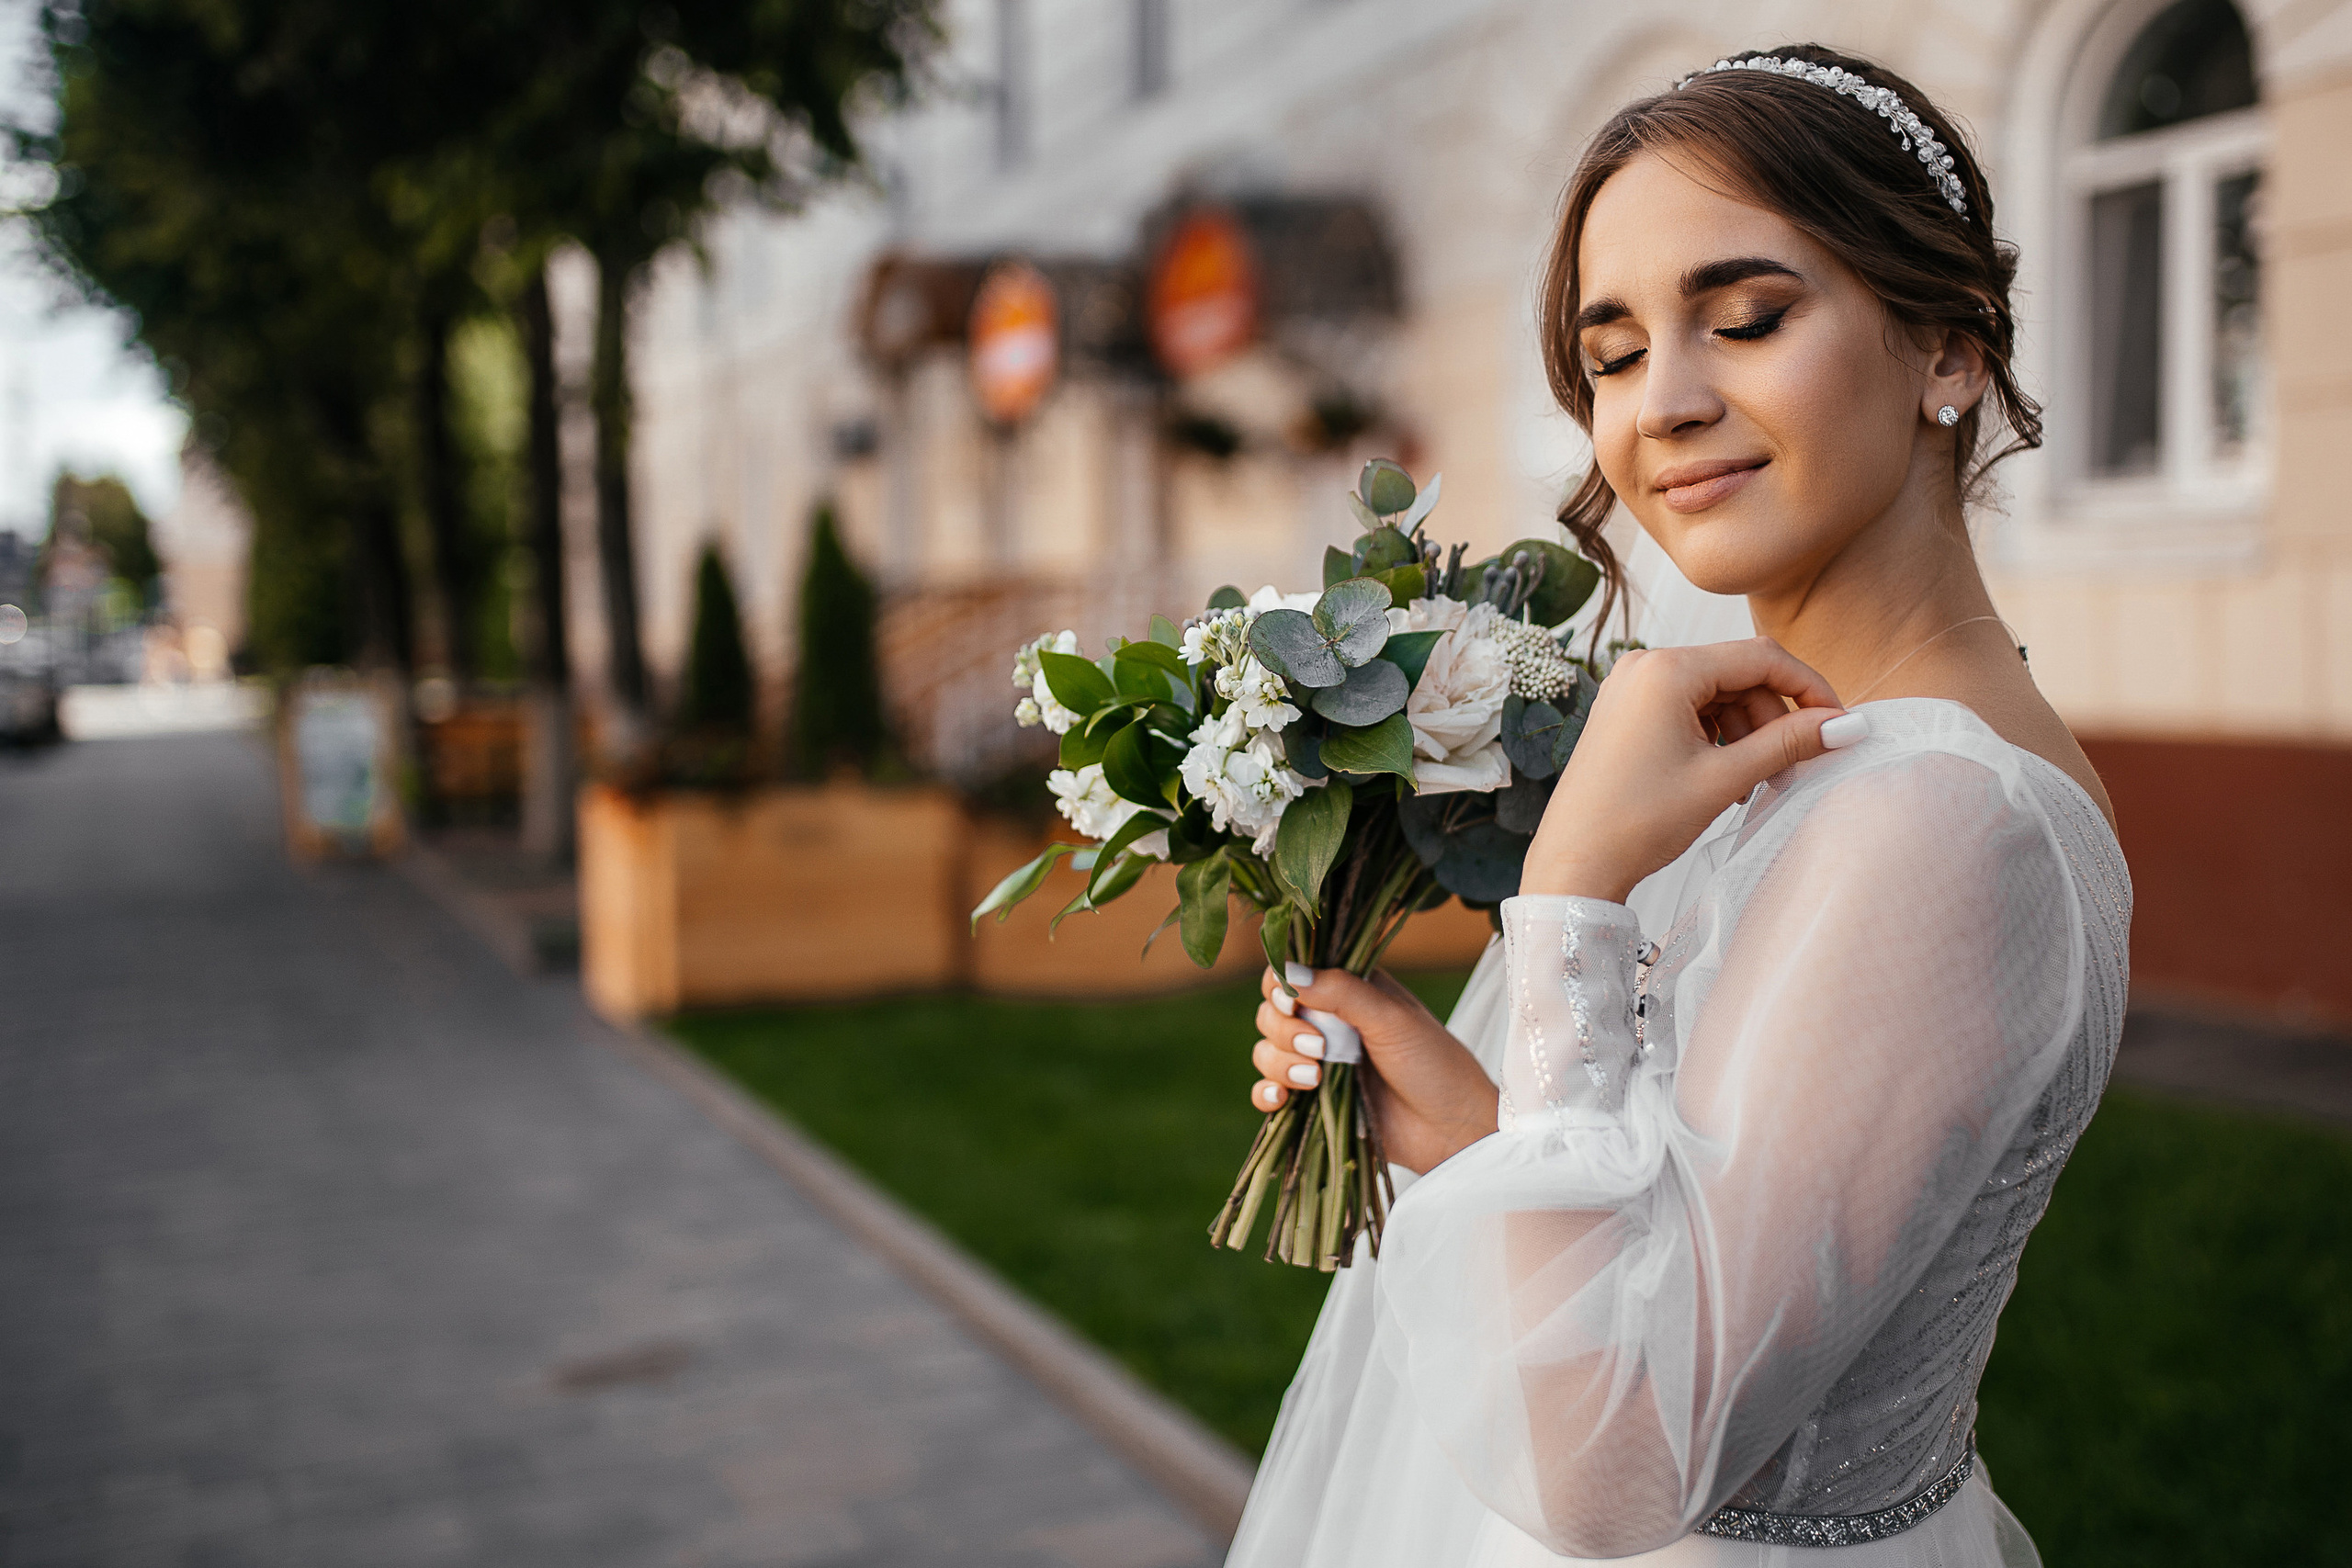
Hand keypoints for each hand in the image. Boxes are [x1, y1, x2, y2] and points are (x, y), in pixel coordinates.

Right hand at [1250, 965, 1499, 1173]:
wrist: (1452, 1130)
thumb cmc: (1434, 1064)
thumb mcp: (1392, 1019)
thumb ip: (1342, 992)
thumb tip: (1289, 971)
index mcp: (1349, 990)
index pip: (1293, 973)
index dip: (1281, 986)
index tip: (1290, 1002)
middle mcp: (1329, 1023)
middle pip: (1272, 1013)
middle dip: (1284, 1030)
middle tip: (1318, 1048)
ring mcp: (1319, 1063)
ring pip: (1267, 1051)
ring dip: (1279, 1063)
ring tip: (1315, 1078)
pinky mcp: (1313, 1101)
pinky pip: (1269, 1092)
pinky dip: (1265, 1093)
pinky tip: (1281, 1098)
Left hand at [1525, 637, 1855, 903]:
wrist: (1574, 862)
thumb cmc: (1637, 822)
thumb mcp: (1724, 779)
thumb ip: (1788, 743)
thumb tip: (1845, 725)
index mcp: (1666, 669)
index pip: (1762, 658)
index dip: (1809, 688)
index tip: (1837, 723)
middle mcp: (1645, 666)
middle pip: (1739, 674)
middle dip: (1774, 717)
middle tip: (1794, 766)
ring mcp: (1632, 687)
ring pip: (1717, 693)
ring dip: (1748, 730)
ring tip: (1758, 780)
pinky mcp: (1627, 711)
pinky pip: (1690, 708)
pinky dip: (1718, 735)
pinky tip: (1727, 775)